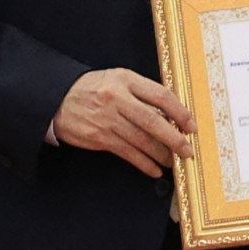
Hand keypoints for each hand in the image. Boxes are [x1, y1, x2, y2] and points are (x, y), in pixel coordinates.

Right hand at [53, 68, 193, 177]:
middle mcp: (117, 98)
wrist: (57, 99)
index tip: (191, 125)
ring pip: (141, 140)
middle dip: (174, 138)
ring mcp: (107, 119)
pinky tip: (154, 169)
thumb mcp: (117, 80)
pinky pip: (127, 153)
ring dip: (161, 154)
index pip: (160, 95)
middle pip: (153, 121)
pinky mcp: (99, 137)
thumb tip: (171, 114)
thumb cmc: (92, 89)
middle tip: (187, 150)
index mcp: (125, 80)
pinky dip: (144, 163)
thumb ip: (142, 92)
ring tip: (174, 161)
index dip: (180, 112)